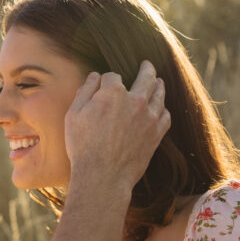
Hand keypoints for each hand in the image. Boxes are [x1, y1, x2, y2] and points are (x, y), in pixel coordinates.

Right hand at [65, 61, 169, 191]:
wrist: (103, 175)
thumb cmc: (83, 146)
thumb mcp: (74, 115)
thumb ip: (85, 92)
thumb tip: (95, 77)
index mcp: (113, 93)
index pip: (113, 76)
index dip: (106, 80)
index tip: (104, 84)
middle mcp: (135, 100)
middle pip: (146, 77)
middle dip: (146, 68)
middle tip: (147, 64)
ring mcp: (149, 117)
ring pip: (159, 94)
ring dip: (159, 84)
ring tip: (158, 81)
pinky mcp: (156, 134)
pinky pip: (165, 116)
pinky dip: (163, 109)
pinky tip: (160, 109)